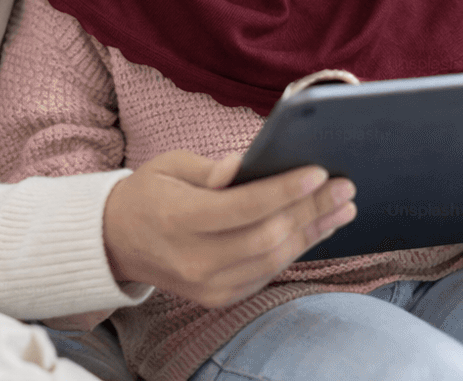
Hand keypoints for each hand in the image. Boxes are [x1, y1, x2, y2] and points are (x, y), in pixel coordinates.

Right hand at [102, 150, 356, 307]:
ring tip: (343, 207)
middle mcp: (192, 259)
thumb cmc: (150, 193)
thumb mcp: (170, 166)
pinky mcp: (218, 297)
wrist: (117, 242)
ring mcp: (206, 285)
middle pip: (266, 237)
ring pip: (273, 260)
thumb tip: (246, 164)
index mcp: (176, 219)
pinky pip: (267, 273)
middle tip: (346, 186)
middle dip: (311, 210)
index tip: (318, 171)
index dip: (284, 191)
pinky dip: (296, 249)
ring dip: (313, 232)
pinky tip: (318, 227)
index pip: (242, 208)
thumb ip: (210, 169)